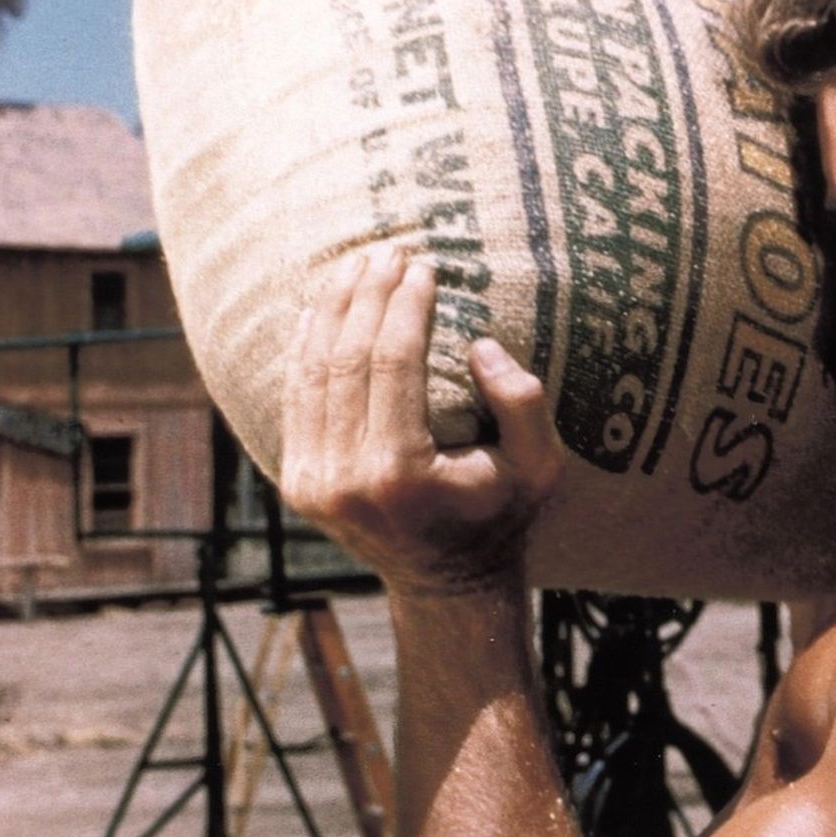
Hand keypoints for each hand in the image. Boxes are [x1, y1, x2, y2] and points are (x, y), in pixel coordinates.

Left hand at [280, 248, 565, 596]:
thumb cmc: (501, 520)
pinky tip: (320, 308)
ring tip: (353, 265)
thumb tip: (480, 346)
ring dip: (331, 311)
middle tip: (387, 250)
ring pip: (312, 373)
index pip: (393, 365)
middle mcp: (344, 479)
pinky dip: (305, 347)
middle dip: (366, 296)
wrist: (446, 586)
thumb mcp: (540, 468)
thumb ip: (522, 405)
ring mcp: (312, 482)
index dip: (405, 307)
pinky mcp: (297, 481)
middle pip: (346, 360)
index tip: (423, 266)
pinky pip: (295, 399)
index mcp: (400, 473)